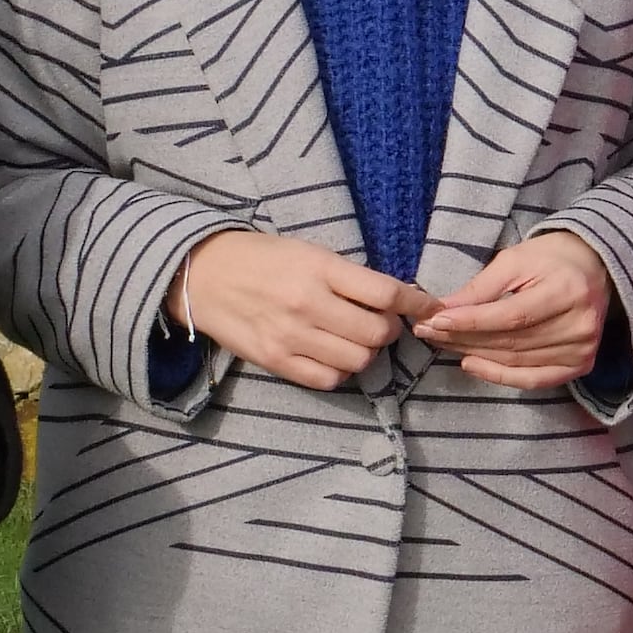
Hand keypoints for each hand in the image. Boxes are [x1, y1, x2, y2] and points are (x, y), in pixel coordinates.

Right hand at [171, 231, 437, 391]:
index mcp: (319, 268)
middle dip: (389, 329)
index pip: (385, 292)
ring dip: (366, 352)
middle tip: (381, 321)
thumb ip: (349, 277)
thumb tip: (397, 299)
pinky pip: (328, 380)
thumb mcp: (308, 252)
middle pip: (377, 334)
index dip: (417, 303)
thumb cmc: (262, 258)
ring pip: (358, 360)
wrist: (202, 274)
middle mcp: (307, 303)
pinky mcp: (275, 361)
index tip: (430, 306)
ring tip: (354, 338)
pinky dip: (340, 370)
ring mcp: (290, 336)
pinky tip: (332, 354)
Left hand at [414, 232, 613, 388]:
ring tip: (444, 344)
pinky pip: (534, 380)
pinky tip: (472, 365)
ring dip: (475, 354)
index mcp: (566, 291)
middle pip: (511, 342)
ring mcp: (582, 349)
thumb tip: (444, 311)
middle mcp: (579, 325)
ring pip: (515, 361)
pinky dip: (500, 377)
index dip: (469, 322)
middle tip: (429, 333)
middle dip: (464, 338)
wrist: (594, 266)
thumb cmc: (551, 259)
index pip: (509, 316)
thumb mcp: (515, 260)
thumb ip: (481, 287)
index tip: (434, 321)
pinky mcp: (580, 364)